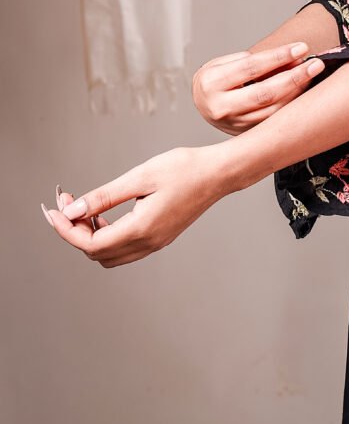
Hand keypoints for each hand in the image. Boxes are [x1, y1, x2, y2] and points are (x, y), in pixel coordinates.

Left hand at [40, 146, 223, 267]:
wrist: (219, 173)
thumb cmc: (184, 169)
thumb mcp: (141, 176)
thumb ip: (106, 196)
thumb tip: (74, 210)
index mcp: (142, 229)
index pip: (91, 243)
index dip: (66, 229)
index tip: (53, 211)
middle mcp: (148, 242)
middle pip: (97, 253)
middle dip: (75, 230)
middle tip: (66, 202)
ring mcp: (155, 242)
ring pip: (109, 255)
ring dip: (90, 235)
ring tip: (83, 207)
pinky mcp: (160, 237)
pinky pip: (124, 247)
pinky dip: (106, 234)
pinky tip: (104, 213)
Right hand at [192, 42, 324, 135]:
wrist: (203, 104)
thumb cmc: (216, 79)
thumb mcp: (224, 63)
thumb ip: (254, 60)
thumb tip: (291, 58)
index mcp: (211, 84)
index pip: (251, 68)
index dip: (278, 57)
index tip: (301, 48)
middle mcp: (221, 108)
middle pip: (265, 93)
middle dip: (294, 77)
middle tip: (315, 64)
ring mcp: (234, 125)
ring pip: (273, 109)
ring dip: (297, 90)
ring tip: (312, 73)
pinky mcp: (246, 134)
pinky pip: (274, 119)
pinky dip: (291, 103)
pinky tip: (302, 90)